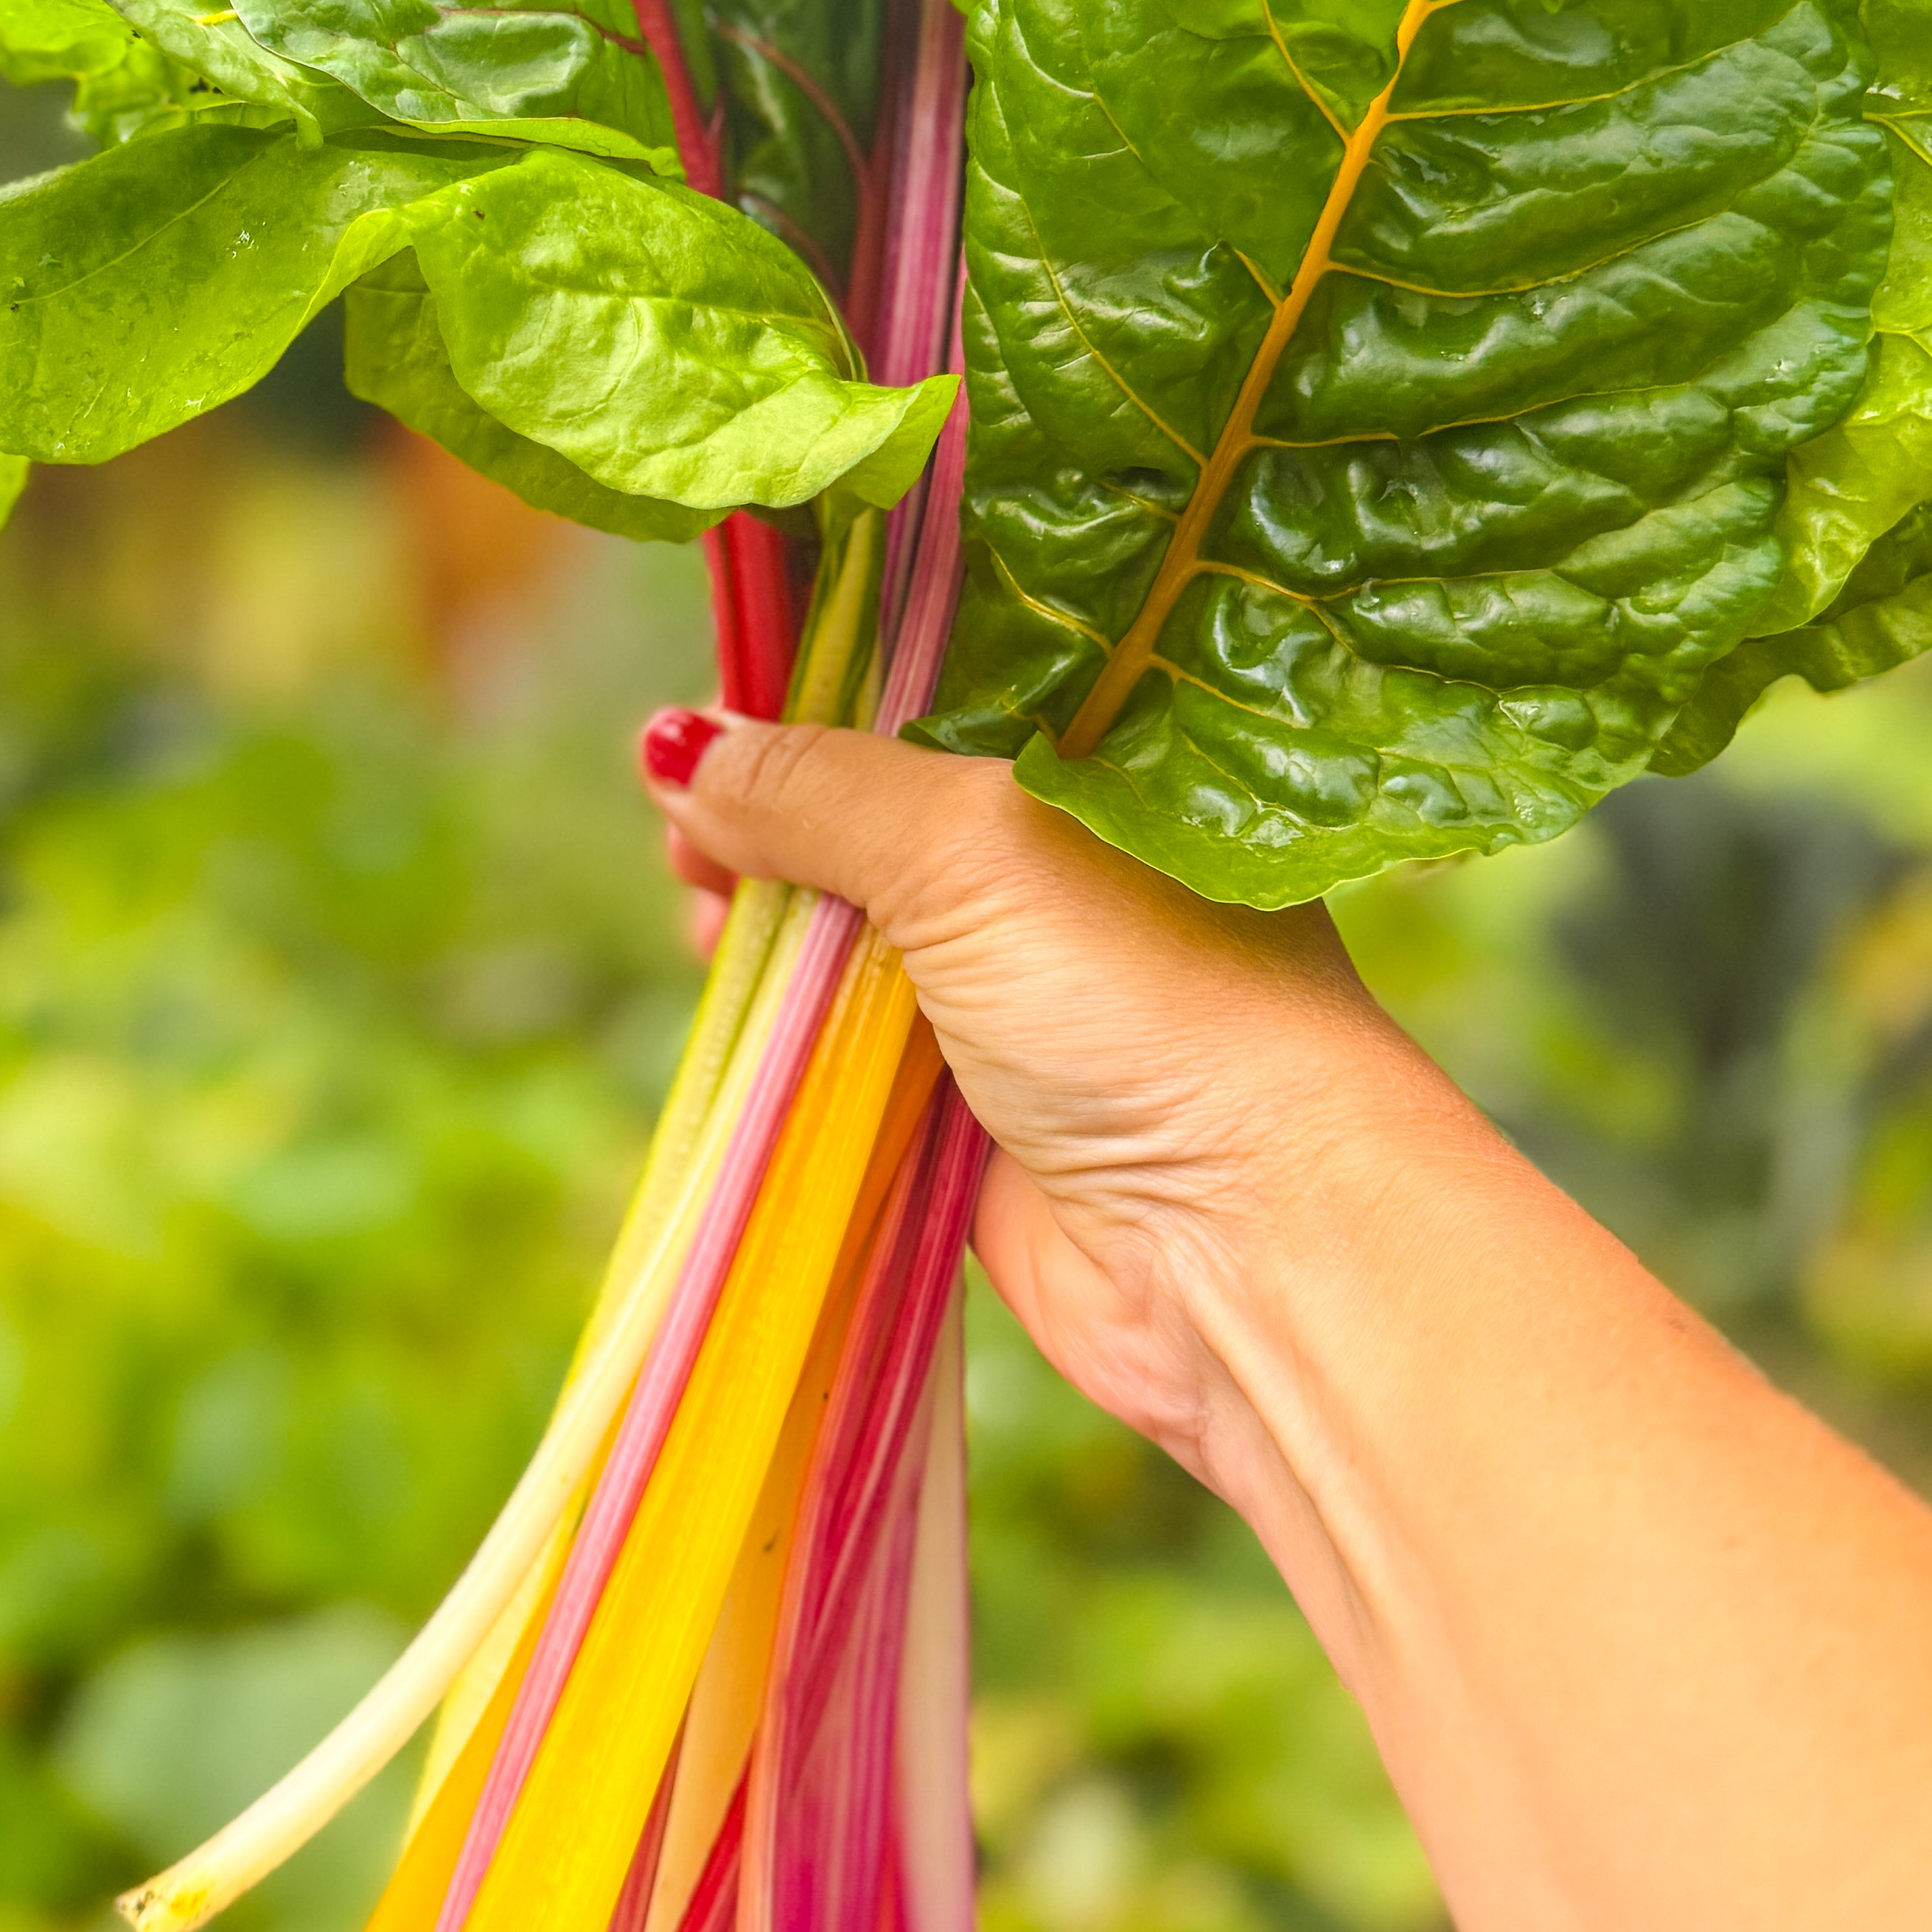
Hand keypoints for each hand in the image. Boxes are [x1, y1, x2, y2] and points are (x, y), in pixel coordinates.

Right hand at [640, 708, 1469, 1498]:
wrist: (1251, 1246)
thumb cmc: (1153, 1007)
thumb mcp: (972, 849)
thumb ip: (819, 789)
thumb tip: (679, 744)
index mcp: (1101, 766)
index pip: (942, 685)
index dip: (824, 684)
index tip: (718, 690)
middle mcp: (1063, 865)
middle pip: (879, 811)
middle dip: (774, 809)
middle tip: (686, 818)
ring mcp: (1021, 988)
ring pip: (854, 929)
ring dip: (767, 919)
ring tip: (703, 909)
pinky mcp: (976, 1106)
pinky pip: (850, 1046)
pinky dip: (785, 1025)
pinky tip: (731, 993)